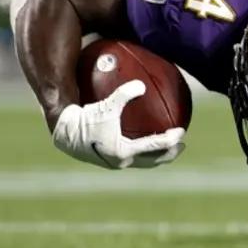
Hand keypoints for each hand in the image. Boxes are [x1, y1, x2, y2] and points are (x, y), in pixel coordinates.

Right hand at [52, 80, 185, 169]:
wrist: (65, 134)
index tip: (182, 132)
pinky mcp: (110, 159)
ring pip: (143, 162)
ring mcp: (116, 162)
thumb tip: (141, 85)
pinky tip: (143, 137)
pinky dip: (143, 150)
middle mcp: (121, 161)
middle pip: (152, 161)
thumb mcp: (106, 106)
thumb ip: (124, 95)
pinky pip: (132, 155)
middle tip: (181, 145)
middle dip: (169, 154)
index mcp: (123, 151)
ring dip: (157, 156)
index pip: (154, 146)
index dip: (170, 140)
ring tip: (169, 147)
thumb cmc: (86, 119)